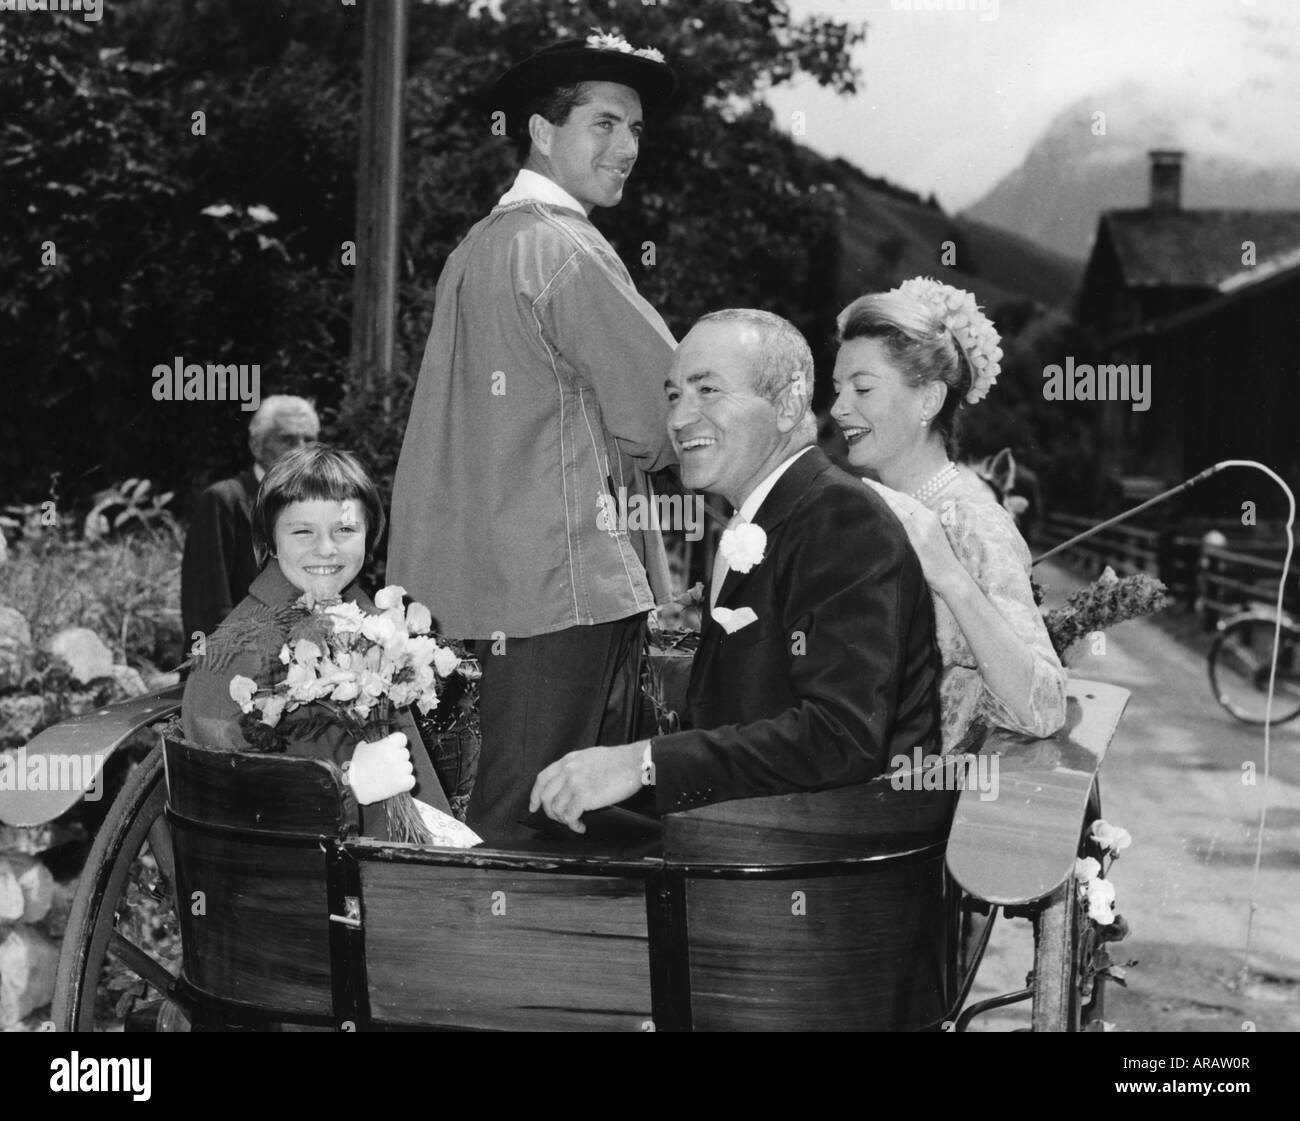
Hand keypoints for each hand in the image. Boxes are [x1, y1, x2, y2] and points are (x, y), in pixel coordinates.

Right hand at [346, 732, 414, 804]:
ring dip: (402, 770)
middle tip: (389, 764)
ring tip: (390, 774)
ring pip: (409, 767)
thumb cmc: (356, 768)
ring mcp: (399, 770)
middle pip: (405, 753)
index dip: (398, 743)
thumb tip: (378, 742)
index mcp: (386, 745)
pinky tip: (397, 783)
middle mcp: (394, 756)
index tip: (394, 748)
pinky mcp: (401, 783)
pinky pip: (411, 780)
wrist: (354, 787)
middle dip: (398, 758)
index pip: (402, 738)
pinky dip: (406, 782)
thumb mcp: (362, 748)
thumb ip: (374, 743)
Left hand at [528, 743, 645, 833]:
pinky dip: (573, 825)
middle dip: (550, 812)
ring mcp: (574, 783)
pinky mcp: (584, 796)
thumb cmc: (618, 761)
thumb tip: (570, 783)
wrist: (633, 762)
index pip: (542, 778)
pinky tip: (581, 826)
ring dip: (563, 820)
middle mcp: (568, 771)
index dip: (535, 795)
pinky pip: (569, 816)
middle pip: (545, 796)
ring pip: (556, 808)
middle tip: (559, 818)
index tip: (534, 806)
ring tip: (574, 822)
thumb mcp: (590, 756)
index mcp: (569, 761)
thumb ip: (576, 767)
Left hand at [864, 479, 964, 596]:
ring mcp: (925, 524)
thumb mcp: (927, 543)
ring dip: (883, 493)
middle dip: (883, 488)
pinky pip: (902, 516)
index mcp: (930, 517)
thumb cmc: (938, 565)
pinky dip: (890, 505)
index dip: (891, 492)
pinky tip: (878, 500)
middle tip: (866, 481)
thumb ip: (914, 532)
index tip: (876, 486)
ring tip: (867, 485)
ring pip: (900, 502)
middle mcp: (928, 516)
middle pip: (902, 497)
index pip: (907, 499)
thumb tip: (895, 530)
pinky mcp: (920, 535)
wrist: (951, 577)